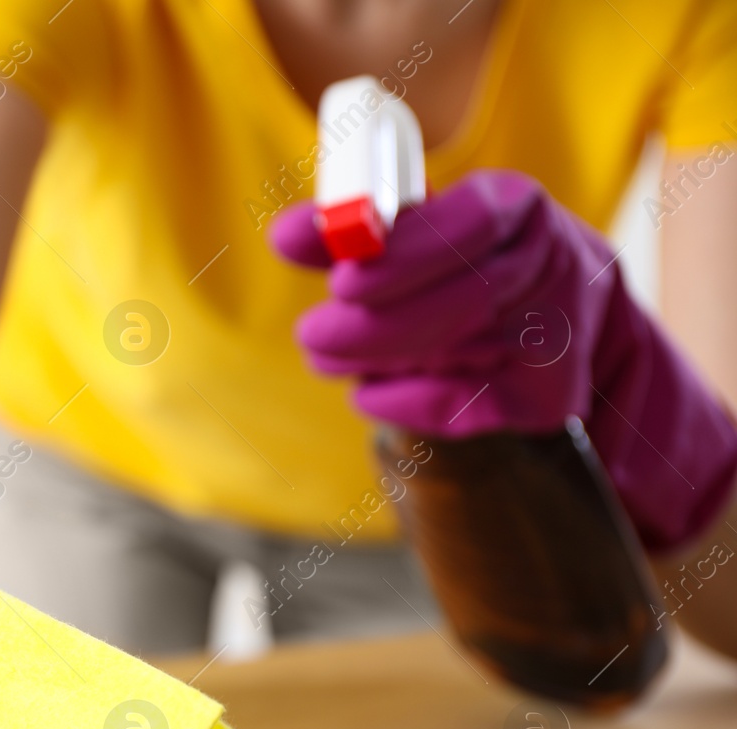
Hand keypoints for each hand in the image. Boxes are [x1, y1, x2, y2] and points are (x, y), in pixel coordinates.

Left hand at [270, 169, 736, 551]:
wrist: (550, 317)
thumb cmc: (457, 264)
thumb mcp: (410, 236)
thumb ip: (350, 234)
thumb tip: (286, 236)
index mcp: (517, 207)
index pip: (473, 221)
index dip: (405, 254)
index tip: (340, 282)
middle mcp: (556, 264)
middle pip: (470, 297)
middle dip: (376, 324)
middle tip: (310, 334)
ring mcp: (558, 334)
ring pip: (464, 351)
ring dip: (375, 358)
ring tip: (323, 356)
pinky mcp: (547, 397)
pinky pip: (462, 405)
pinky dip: (400, 401)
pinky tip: (366, 393)